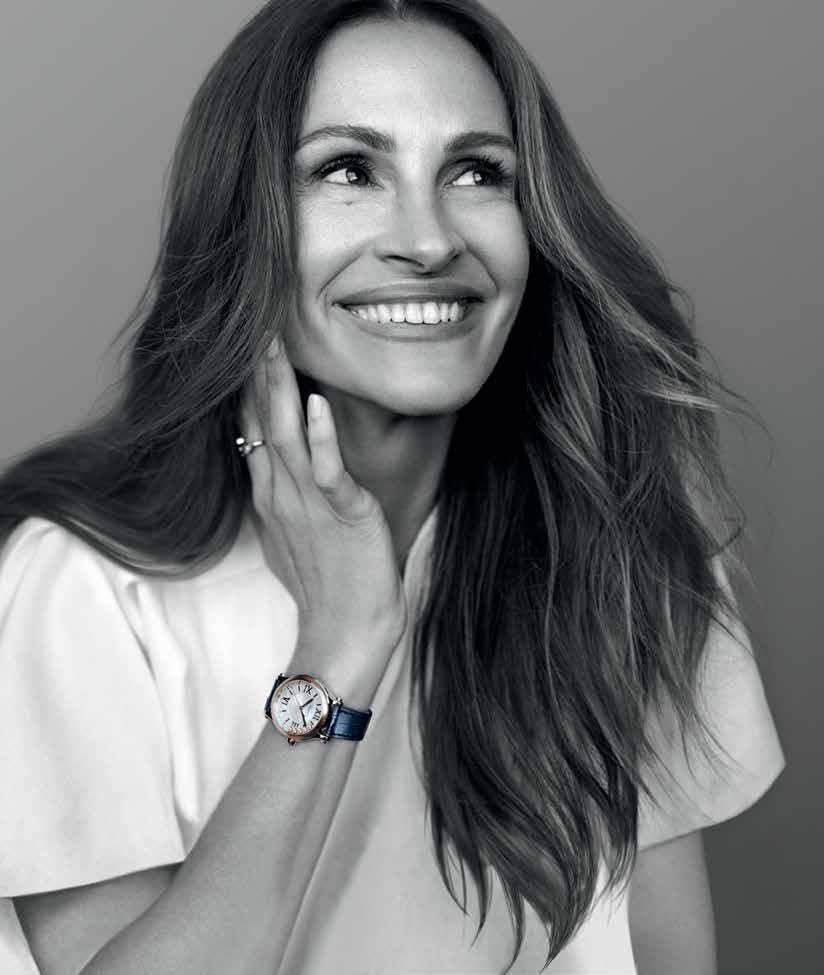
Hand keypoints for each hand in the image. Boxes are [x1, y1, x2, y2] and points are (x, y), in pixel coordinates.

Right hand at [239, 335, 408, 698]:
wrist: (344, 632)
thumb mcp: (293, 535)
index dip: (249, 386)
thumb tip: (278, 471)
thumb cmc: (325, 586)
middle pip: (262, 422)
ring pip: (286, 436)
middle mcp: (282, 493)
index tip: (248, 344)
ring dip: (280, 389)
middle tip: (253, 322)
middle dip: (257, 372)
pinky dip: (321, 436)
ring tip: (274, 345)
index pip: (253, 428)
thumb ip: (283, 497)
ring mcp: (309, 504)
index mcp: (272, 495)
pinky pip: (329, 471)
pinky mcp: (343, 515)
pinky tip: (316, 402)